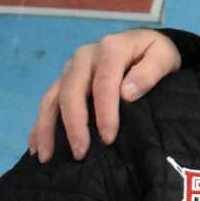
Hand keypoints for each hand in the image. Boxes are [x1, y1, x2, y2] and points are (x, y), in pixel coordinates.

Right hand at [30, 29, 180, 160]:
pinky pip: (47, 101)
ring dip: (47, 128)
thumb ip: (150, 72)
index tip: (108, 138)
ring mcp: (71, 68)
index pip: (104, 83)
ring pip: (52, 97)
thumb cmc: (156, 53)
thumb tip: (127, 92)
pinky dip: (39, 124)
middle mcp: (85, 56)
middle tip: (80, 154)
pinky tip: (36, 147)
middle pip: (72, 91)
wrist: (144, 44)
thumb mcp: (163, 56)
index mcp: (110, 48)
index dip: (104, 113)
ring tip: (47, 157)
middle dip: (74, 125)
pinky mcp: (64, 79)